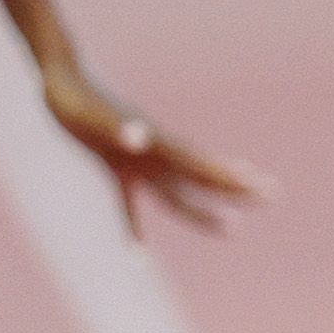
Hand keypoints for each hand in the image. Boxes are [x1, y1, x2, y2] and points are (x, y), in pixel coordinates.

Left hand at [39, 60, 264, 241]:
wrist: (61, 81)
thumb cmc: (77, 98)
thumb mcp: (95, 116)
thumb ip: (118, 128)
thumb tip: (141, 137)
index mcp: (154, 142)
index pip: (200, 164)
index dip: (229, 176)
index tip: (261, 184)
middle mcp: (152, 152)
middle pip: (199, 177)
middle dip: (233, 189)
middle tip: (272, 195)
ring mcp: (135, 160)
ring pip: (175, 192)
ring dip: (201, 210)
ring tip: (231, 227)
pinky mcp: (113, 165)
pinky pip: (126, 203)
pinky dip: (132, 227)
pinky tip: (138, 251)